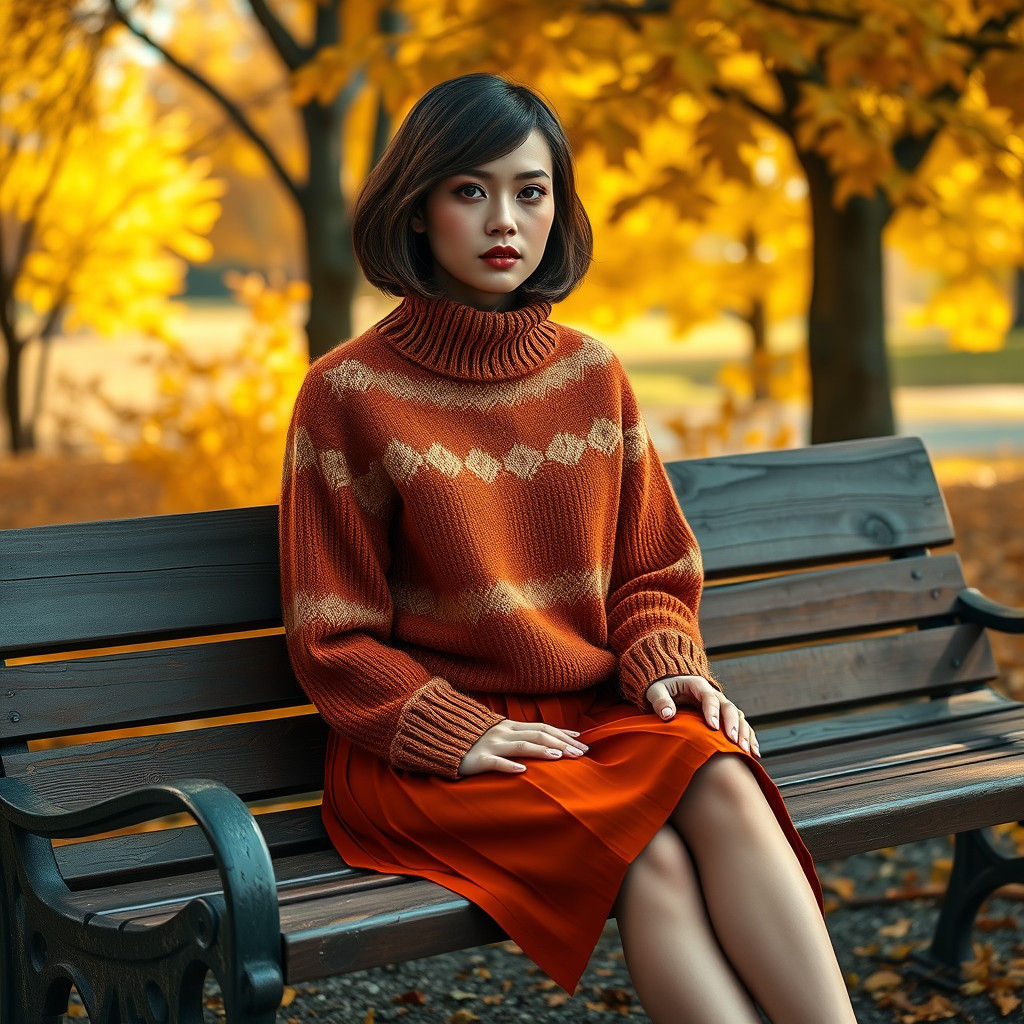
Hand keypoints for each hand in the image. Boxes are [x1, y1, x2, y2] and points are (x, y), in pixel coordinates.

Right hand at [458, 719, 588, 776]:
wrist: (441, 739)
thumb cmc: (474, 740)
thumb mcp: (498, 734)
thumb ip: (518, 735)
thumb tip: (544, 741)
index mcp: (510, 726)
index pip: (543, 728)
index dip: (563, 733)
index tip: (582, 741)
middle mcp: (504, 733)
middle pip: (538, 735)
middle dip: (562, 743)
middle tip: (581, 753)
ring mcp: (491, 745)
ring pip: (521, 746)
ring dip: (541, 750)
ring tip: (559, 757)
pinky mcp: (478, 760)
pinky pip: (495, 762)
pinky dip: (509, 765)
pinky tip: (523, 770)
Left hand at [645, 674, 760, 758]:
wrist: (670, 687)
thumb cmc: (661, 689)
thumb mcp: (655, 691)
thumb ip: (660, 701)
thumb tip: (667, 714)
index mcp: (698, 686)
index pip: (709, 697)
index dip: (712, 711)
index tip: (712, 727)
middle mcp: (714, 694)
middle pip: (728, 707)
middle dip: (733, 724)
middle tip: (734, 741)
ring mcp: (721, 705)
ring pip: (738, 717)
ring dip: (744, 733)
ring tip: (746, 750)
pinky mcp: (724, 717)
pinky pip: (741, 725)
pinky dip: (749, 738)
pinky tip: (755, 753)